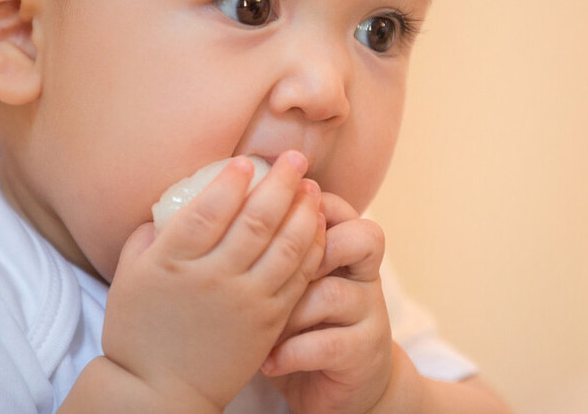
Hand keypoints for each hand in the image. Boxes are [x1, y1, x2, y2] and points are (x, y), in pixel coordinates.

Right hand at [99, 151, 326, 410]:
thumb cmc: (139, 330)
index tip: (246, 161)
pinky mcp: (268, 322)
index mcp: (173, 263)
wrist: (158, 393)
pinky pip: (297, 278)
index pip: (208, 209)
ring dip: (303, 211)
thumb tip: (171, 202)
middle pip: (256, 220)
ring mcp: (245, 302)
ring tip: (311, 188)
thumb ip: (148, 235)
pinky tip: (316, 227)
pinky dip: (311, 248)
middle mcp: (213, 279)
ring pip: (285, 246)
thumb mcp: (128, 276)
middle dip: (280, 182)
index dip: (231, 181)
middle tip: (294, 158)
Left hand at [262, 192, 392, 413]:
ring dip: (290, 310)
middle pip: (359, 236)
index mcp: (344, 249)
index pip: (337, 208)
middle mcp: (362, 274)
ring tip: (260, 325)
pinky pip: (329, 344)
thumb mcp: (288, 283)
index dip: (308, 204)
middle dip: (309, 248)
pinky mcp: (364, 352)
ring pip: (332, 292)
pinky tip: (268, 361)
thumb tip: (218, 215)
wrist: (335, 384)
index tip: (265, 220)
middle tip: (265, 271)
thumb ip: (273, 251)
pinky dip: (292, 352)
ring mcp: (369, 312)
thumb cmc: (299, 324)